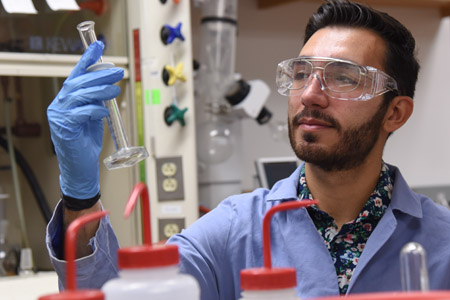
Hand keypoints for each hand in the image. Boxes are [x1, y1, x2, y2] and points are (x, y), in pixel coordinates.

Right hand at [48, 41, 123, 199]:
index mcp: (66, 100)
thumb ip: (96, 102)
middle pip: (79, 82)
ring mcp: (59, 116)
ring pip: (80, 95)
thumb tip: (108, 86)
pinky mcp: (64, 128)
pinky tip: (105, 111)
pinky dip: (95, 110)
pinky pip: (81, 113)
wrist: (81, 168)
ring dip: (100, 90)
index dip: (87, 59)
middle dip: (100, 74)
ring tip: (116, 88)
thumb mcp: (93, 117)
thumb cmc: (86, 143)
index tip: (99, 45)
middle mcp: (59, 105)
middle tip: (119, 71)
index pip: (76, 75)